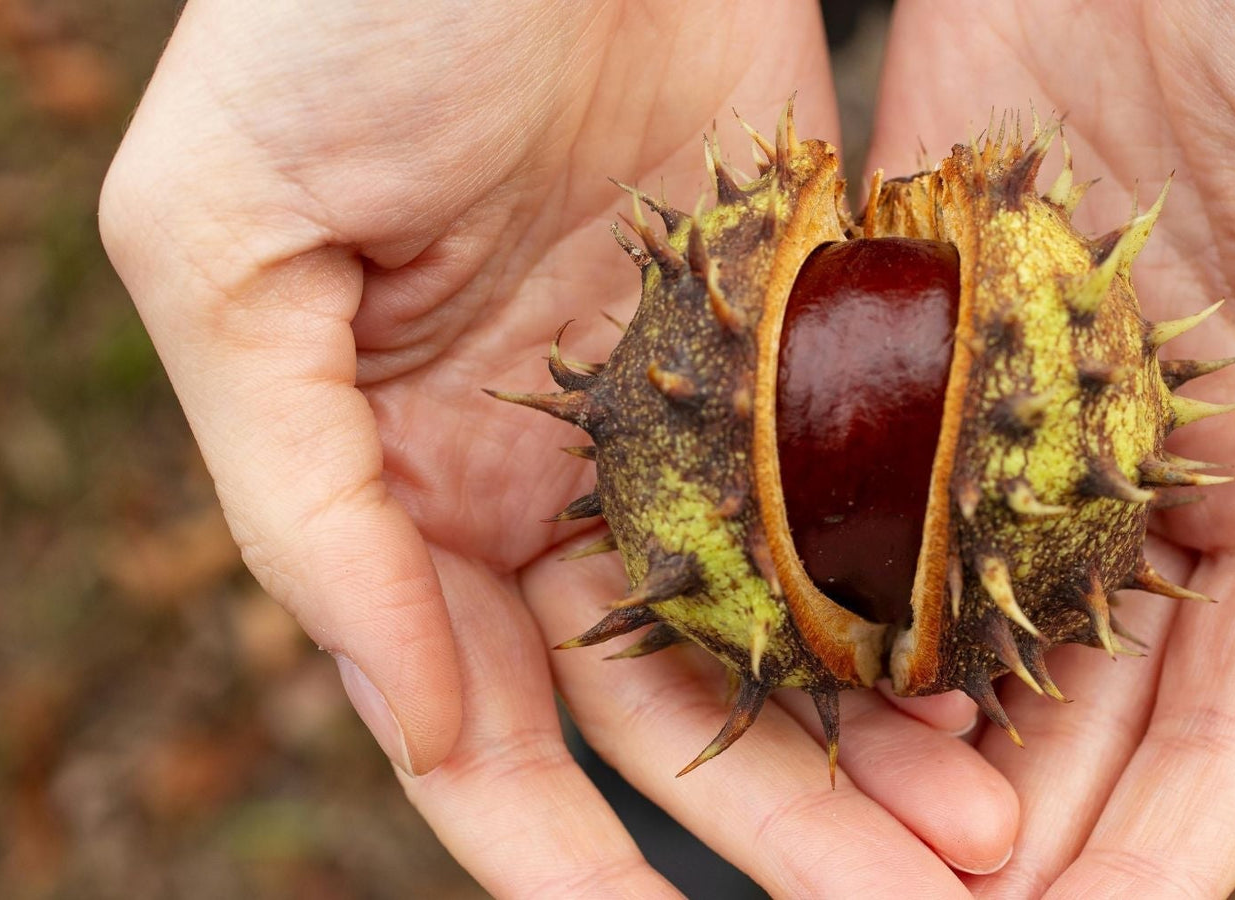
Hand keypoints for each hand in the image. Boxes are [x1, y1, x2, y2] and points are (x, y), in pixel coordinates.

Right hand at [100, 1, 1016, 894]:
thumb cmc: (334, 16)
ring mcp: (684, 406)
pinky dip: (924, 583)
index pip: (482, 719)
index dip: (560, 852)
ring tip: (987, 835)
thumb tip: (402, 713)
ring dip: (876, 735)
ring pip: (789, 620)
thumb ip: (296, 488)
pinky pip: (866, 485)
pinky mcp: (794, 324)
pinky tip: (1006, 663)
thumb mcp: (228, 242)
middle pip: (669, 699)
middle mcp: (554, 472)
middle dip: (782, 821)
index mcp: (404, 480)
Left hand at [870, 0, 1234, 893]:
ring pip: (960, 612)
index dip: (1169, 844)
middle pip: (1081, 699)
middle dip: (1018, 832)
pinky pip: (868, 468)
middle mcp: (1161, 456)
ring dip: (905, 740)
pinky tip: (773, 671)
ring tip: (842, 849)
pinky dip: (831, 575)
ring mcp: (1029, 388)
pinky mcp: (918, 301)